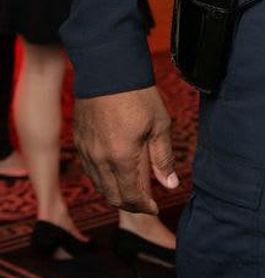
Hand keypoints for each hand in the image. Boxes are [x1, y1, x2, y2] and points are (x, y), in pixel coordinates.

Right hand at [74, 87, 178, 214]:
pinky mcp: (79, 141)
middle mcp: (99, 158)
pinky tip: (116, 172)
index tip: (155, 207)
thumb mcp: (159, 126)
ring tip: (133, 189)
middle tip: (145, 202)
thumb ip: (163, 159)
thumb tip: (171, 184)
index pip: (131, 196)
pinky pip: (90, 170)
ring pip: (99, 184)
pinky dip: (103, 178)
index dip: (144, 206)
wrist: (109, 70)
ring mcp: (86, 150)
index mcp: (121, 157)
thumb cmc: (139, 95)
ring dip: (116, 192)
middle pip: (113, 195)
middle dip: (130, 204)